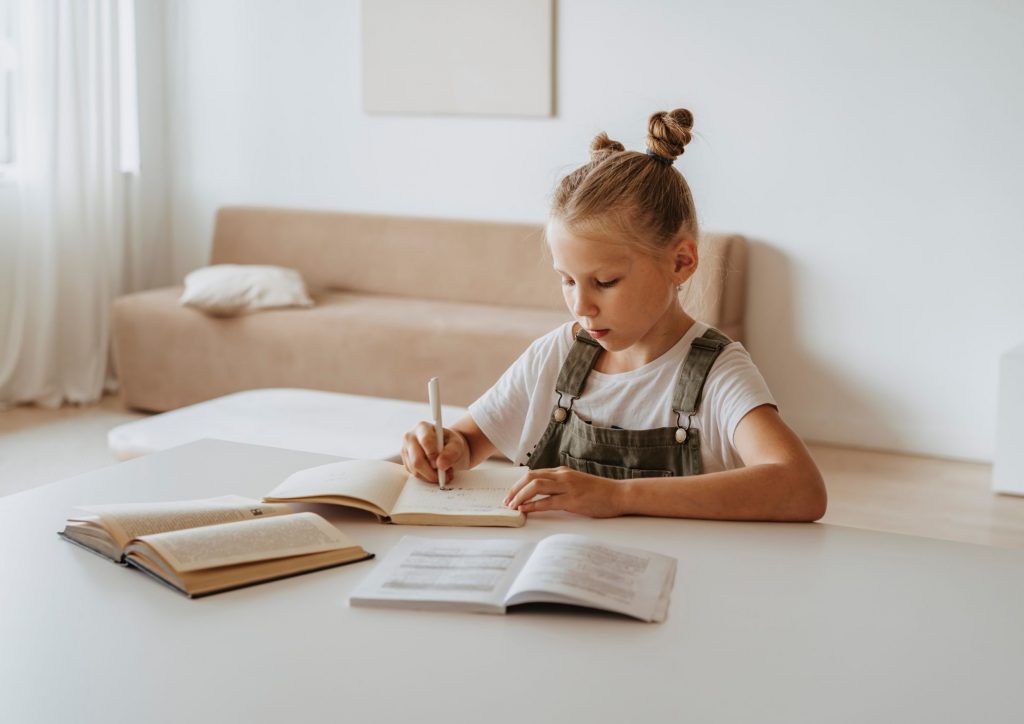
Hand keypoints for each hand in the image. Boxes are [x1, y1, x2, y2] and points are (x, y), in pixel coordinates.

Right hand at [401, 422, 468, 484]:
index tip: (440, 465)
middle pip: (417, 460)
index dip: (433, 455)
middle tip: (445, 476)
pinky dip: (426, 477)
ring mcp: (405, 450)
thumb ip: (451, 452)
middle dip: (432, 472)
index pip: (425, 441)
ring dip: (430, 476)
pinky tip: (435, 473)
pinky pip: (414, 474)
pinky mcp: (405, 461)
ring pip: (415, 469)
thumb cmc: (448, 442)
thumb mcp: (456, 443)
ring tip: (443, 474)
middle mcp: (410, 437)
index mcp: (422, 427)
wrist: (442, 445)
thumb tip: (440, 465)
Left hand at [503, 466, 624, 517]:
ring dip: (520, 496)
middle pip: (530, 477)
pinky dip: (533, 506)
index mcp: (561, 471)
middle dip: (514, 489)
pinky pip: (547, 502)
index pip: (533, 474)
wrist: (619, 494)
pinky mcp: (572, 500)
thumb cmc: (599, 492)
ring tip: (512, 506)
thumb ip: (560, 485)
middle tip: (506, 501)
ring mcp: (567, 487)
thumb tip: (542, 494)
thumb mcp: (576, 483)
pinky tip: (525, 510)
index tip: (510, 495)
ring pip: (535, 486)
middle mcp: (562, 476)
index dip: (518, 484)